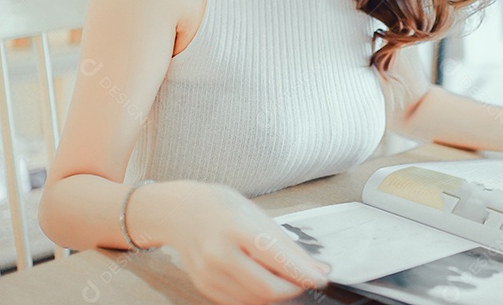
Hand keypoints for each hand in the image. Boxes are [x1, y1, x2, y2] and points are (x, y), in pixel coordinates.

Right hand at [160, 182, 330, 304]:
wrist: (180, 211)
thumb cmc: (222, 207)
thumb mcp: (257, 214)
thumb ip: (286, 245)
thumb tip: (316, 269)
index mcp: (237, 227)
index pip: (278, 259)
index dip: (304, 273)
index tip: (321, 278)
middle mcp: (219, 253)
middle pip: (267, 288)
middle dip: (293, 289)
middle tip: (304, 280)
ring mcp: (209, 273)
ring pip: (255, 300)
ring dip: (277, 294)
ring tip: (283, 276)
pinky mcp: (204, 286)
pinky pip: (240, 302)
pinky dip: (258, 296)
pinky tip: (262, 280)